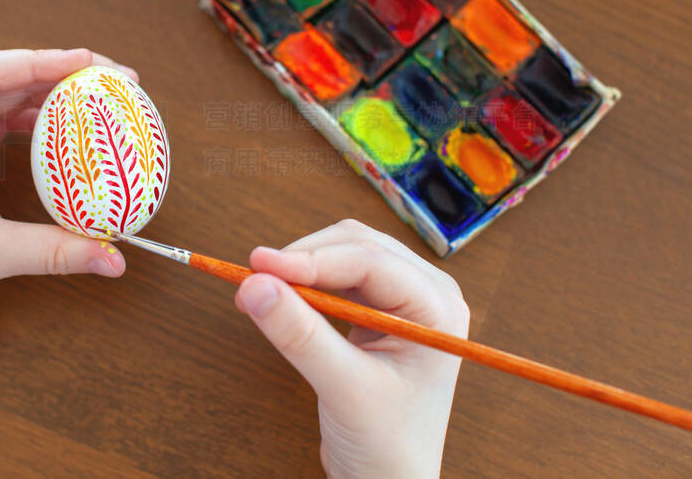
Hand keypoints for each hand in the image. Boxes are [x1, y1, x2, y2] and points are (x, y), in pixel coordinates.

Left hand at [0, 48, 135, 323]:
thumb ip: (56, 252)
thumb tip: (114, 259)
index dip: (42, 59)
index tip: (90, 63)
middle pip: (3, 73)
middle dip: (58, 69)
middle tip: (111, 79)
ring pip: (3, 93)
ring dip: (49, 90)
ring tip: (97, 95)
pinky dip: (35, 116)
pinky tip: (65, 126)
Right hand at [234, 220, 469, 477]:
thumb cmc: (387, 445)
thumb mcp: (343, 388)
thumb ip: (300, 335)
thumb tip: (254, 285)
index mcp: (438, 307)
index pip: (370, 261)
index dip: (312, 258)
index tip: (260, 265)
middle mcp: (426, 293)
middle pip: (356, 246)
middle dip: (304, 258)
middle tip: (254, 277)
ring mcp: (402, 300)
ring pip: (343, 255)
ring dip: (302, 267)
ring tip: (261, 289)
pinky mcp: (377, 311)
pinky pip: (337, 277)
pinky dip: (306, 283)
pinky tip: (282, 299)